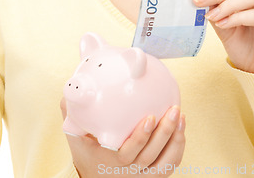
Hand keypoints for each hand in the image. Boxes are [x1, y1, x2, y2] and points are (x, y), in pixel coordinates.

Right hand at [60, 97, 184, 176]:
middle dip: (165, 134)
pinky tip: (181, 126)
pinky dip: (177, 147)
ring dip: (175, 140)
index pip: (127, 154)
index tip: (150, 117)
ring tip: (180, 115)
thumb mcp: (74, 130)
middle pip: (150, 157)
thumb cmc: (86, 146)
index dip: (140, 138)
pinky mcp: (151, 174)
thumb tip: (74, 86)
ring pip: (164, 164)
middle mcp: (127, 171)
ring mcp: (140, 175)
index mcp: (109, 160)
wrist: (93, 171)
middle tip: (174, 110)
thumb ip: (72, 109)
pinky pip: (169, 164)